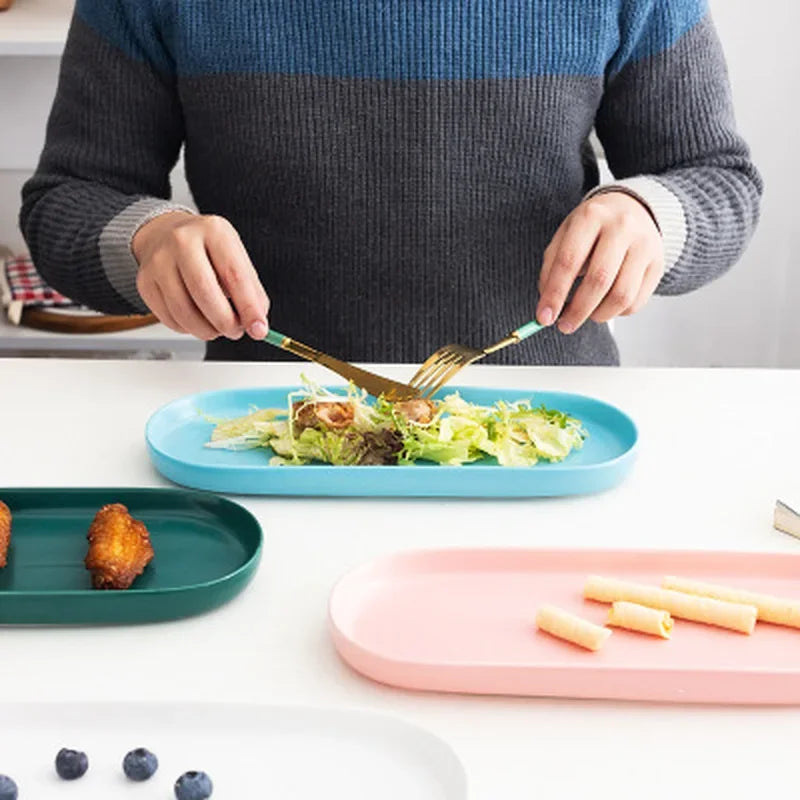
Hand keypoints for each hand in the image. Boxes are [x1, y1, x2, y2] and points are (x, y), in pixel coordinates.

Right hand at [132, 211, 268, 340]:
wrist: (165, 234)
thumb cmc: (207, 250)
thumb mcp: (235, 258)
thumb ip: (251, 291)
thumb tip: (257, 323)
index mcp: (213, 231)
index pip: (234, 275)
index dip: (249, 308)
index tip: (259, 329)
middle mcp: (182, 241)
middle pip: (205, 293)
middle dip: (226, 322)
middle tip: (236, 331)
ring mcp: (159, 261)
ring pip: (184, 311)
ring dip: (207, 330)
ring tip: (218, 327)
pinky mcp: (145, 282)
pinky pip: (170, 318)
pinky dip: (188, 328)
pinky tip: (197, 319)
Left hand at [536, 192, 663, 333]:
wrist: (633, 208)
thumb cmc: (593, 227)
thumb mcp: (566, 234)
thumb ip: (552, 267)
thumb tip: (548, 306)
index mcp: (591, 216)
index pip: (569, 261)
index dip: (554, 294)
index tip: (544, 317)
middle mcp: (621, 227)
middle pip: (599, 280)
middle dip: (577, 311)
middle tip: (564, 325)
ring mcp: (644, 245)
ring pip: (621, 296)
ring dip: (599, 315)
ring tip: (587, 315)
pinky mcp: (658, 264)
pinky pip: (636, 301)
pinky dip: (617, 312)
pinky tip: (606, 306)